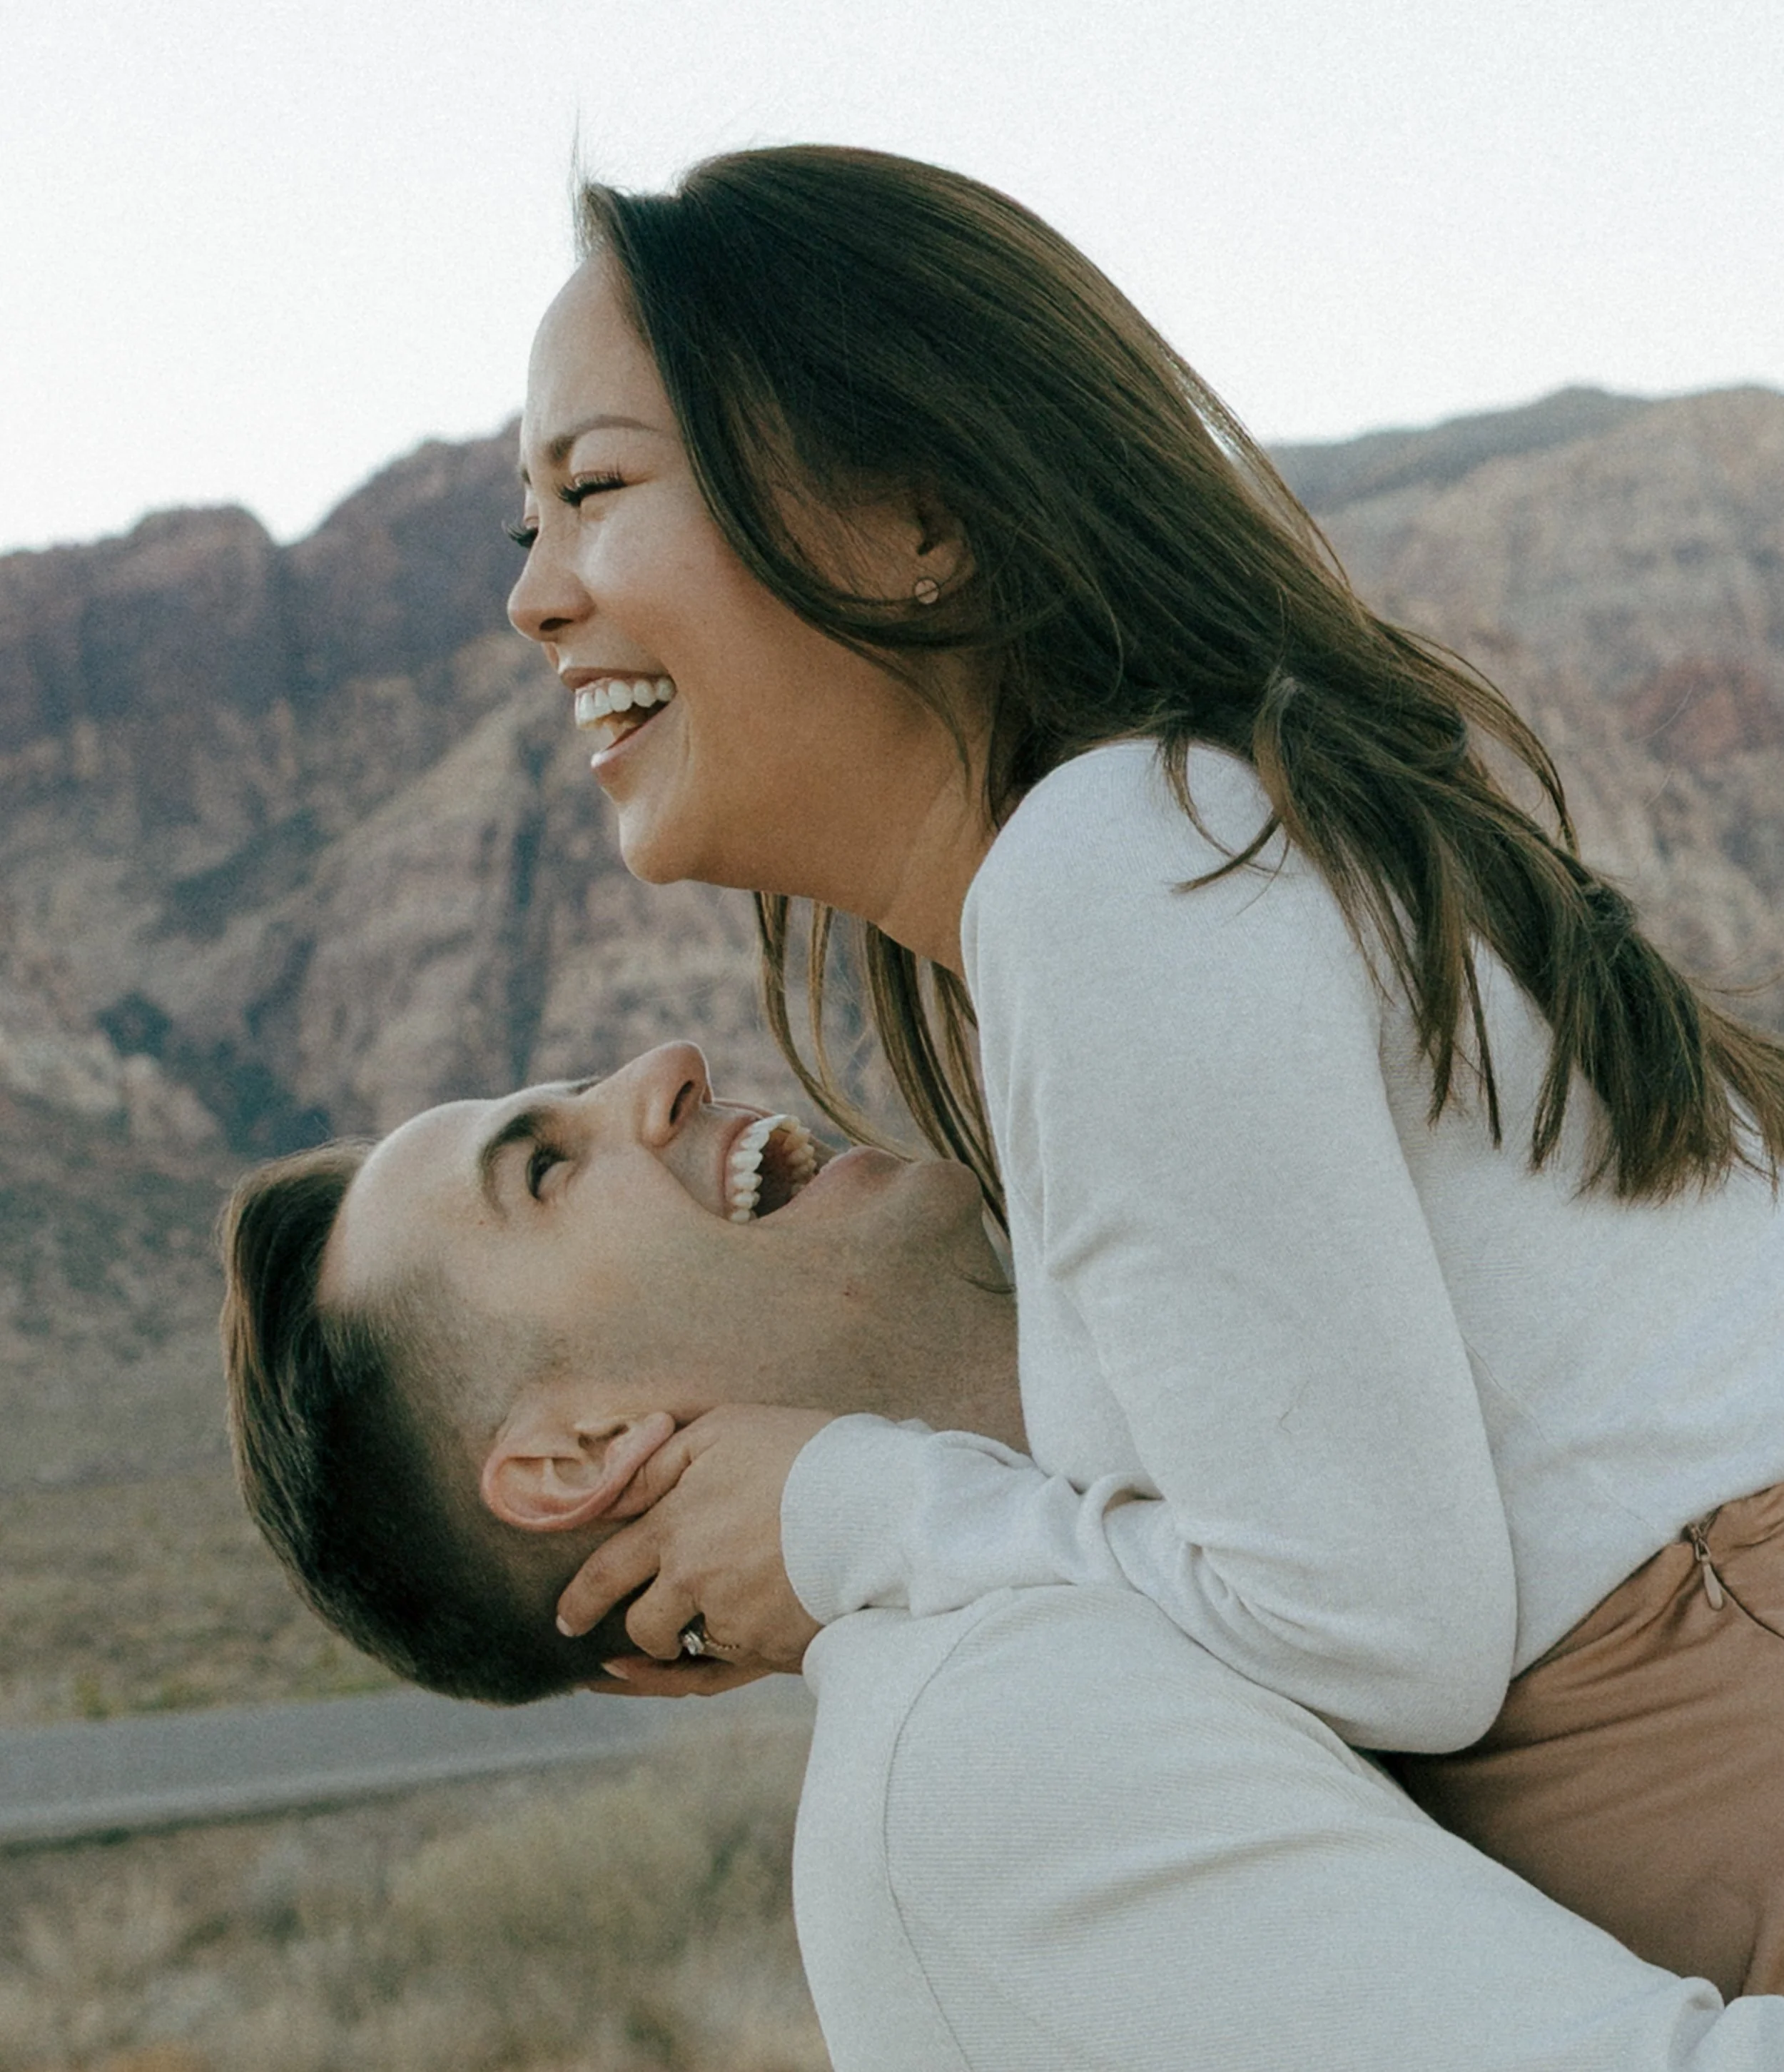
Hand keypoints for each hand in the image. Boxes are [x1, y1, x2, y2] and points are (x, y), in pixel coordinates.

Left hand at [556, 1404, 834, 1674]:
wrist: (883, 1504)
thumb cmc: (804, 1454)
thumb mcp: (723, 1431)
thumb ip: (655, 1464)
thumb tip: (604, 1496)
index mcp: (676, 1527)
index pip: (606, 1572)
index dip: (581, 1598)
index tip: (568, 1617)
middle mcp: (696, 1581)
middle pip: (640, 1624)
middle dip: (623, 1629)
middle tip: (604, 1638)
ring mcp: (735, 1622)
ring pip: (680, 1654)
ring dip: (668, 1648)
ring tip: (661, 1642)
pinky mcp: (774, 1650)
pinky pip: (718, 1678)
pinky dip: (687, 1682)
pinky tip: (673, 1677)